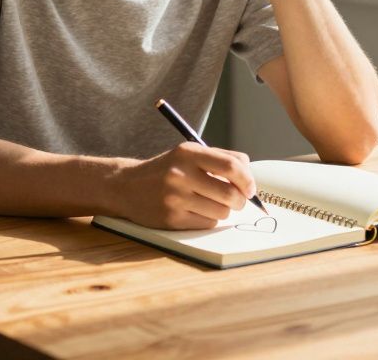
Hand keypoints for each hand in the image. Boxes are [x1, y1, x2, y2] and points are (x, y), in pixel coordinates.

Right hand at [107, 142, 256, 228]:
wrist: (126, 186)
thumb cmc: (166, 170)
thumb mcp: (187, 154)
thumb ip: (219, 158)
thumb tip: (249, 173)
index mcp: (188, 153)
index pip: (230, 166)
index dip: (247, 179)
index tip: (251, 188)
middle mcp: (180, 174)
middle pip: (230, 193)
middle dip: (240, 200)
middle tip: (238, 200)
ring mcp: (175, 198)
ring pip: (221, 211)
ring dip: (224, 210)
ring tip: (212, 203)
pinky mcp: (171, 219)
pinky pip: (207, 223)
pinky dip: (209, 219)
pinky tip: (198, 211)